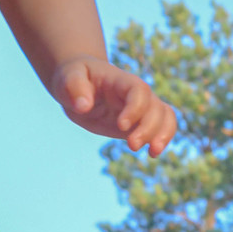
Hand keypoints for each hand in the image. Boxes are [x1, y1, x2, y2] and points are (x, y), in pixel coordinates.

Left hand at [54, 58, 177, 154]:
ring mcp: (140, 106)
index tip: (121, 126)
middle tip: (132, 146)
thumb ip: (75, 88)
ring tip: (152, 153)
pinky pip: (162, 126)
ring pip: (165, 116)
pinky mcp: (139, 121)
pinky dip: (163, 139)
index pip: (139, 90)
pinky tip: (152, 154)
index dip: (136, 108)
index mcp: (119, 80)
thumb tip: (83, 106)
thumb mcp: (67, 78)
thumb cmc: (73, 77)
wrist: (79, 82)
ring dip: (162, 135)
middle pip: (155, 106)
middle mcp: (135, 93)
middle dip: (148, 128)